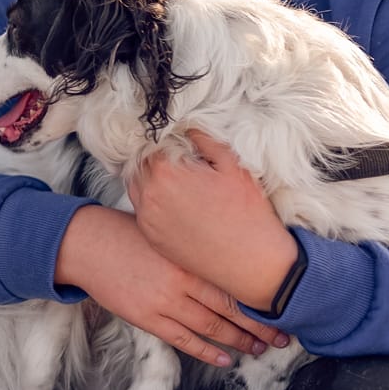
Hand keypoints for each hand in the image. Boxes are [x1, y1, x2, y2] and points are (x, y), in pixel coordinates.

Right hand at [57, 205, 287, 366]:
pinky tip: (224, 359)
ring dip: (239, 342)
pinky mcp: (146, 318)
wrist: (87, 244)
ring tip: (259, 349)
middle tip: (284, 337)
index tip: (284, 308)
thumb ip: (195, 244)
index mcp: (189, 256)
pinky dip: (206, 352)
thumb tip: (229, 251)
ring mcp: (164, 302)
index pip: (235, 283)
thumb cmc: (125, 231)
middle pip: (231, 309)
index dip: (262, 300)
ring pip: (211, 328)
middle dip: (260, 326)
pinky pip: (183, 340)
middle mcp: (181, 281)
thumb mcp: (166, 230)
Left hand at [128, 130, 298, 310]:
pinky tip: (173, 203)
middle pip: (139, 163)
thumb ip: (204, 140)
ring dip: (149, 178)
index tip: (179, 144)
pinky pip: (141, 209)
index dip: (165, 140)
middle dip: (155, 158)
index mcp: (165, 171)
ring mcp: (147, 218)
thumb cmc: (247, 212)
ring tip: (175, 181)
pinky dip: (151, 201)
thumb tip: (187, 127)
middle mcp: (149, 194)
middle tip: (177, 161)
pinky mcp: (150, 237)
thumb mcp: (232, 166)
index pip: (150, 143)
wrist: (252, 262)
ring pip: (136, 186)